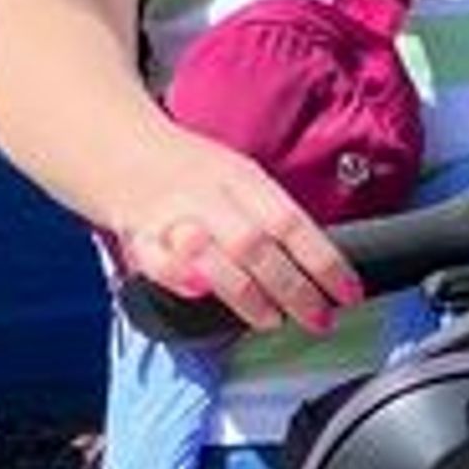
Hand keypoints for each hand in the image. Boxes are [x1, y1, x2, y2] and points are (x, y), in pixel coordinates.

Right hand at [114, 135, 365, 338]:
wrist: (120, 148)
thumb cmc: (194, 173)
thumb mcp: (241, 178)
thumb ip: (271, 218)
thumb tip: (319, 266)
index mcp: (241, 179)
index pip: (291, 221)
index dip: (323, 260)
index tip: (349, 294)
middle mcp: (209, 196)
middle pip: (255, 244)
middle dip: (293, 288)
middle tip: (320, 319)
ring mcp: (172, 215)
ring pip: (212, 255)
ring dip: (246, 294)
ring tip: (272, 320)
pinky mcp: (139, 236)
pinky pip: (156, 260)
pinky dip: (177, 277)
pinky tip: (199, 294)